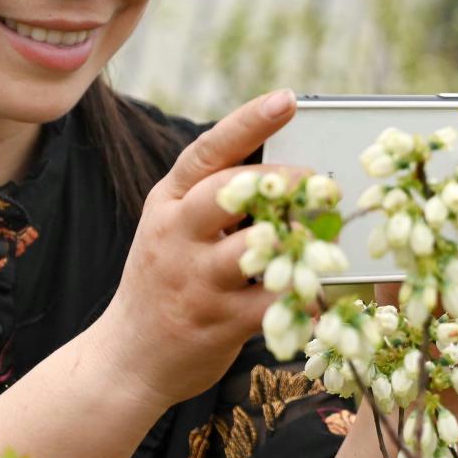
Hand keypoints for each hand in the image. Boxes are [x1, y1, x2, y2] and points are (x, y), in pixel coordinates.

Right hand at [100, 88, 306, 409]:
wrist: (128, 357)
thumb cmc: (167, 280)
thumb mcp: (174, 229)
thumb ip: (216, 200)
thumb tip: (286, 169)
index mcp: (169, 202)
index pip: (207, 151)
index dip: (248, 122)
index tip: (286, 99)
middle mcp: (176, 234)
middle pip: (229, 192)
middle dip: (283, 181)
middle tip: (321, 182)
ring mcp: (195, 280)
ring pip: (253, 248)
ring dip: (298, 239)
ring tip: (330, 237)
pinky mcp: (217, 322)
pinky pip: (272, 302)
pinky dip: (303, 294)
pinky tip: (324, 289)